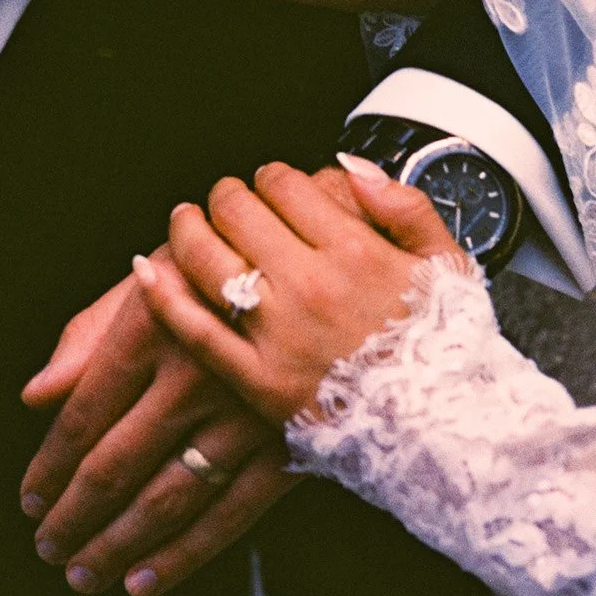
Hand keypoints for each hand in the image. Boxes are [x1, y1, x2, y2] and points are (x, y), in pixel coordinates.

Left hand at [21, 247, 294, 595]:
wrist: (334, 255)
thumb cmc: (235, 258)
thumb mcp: (160, 270)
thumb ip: (92, 331)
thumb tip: (35, 396)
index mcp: (155, 326)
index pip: (85, 413)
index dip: (50, 463)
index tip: (30, 498)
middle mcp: (197, 373)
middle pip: (117, 464)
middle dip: (74, 516)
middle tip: (48, 548)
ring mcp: (247, 413)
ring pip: (168, 497)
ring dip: (118, 544)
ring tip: (83, 574)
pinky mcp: (290, 441)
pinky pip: (233, 512)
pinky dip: (184, 553)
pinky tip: (144, 582)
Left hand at [133, 158, 463, 422]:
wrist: (448, 430)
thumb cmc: (448, 348)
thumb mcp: (448, 263)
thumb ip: (403, 204)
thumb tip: (349, 165)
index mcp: (357, 250)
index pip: (285, 185)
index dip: (270, 177)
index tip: (271, 187)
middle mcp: (312, 286)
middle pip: (238, 212)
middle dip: (226, 196)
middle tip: (226, 202)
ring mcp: (281, 335)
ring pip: (207, 258)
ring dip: (186, 229)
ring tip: (184, 223)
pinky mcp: (258, 382)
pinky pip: (195, 329)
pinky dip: (163, 295)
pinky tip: (147, 271)